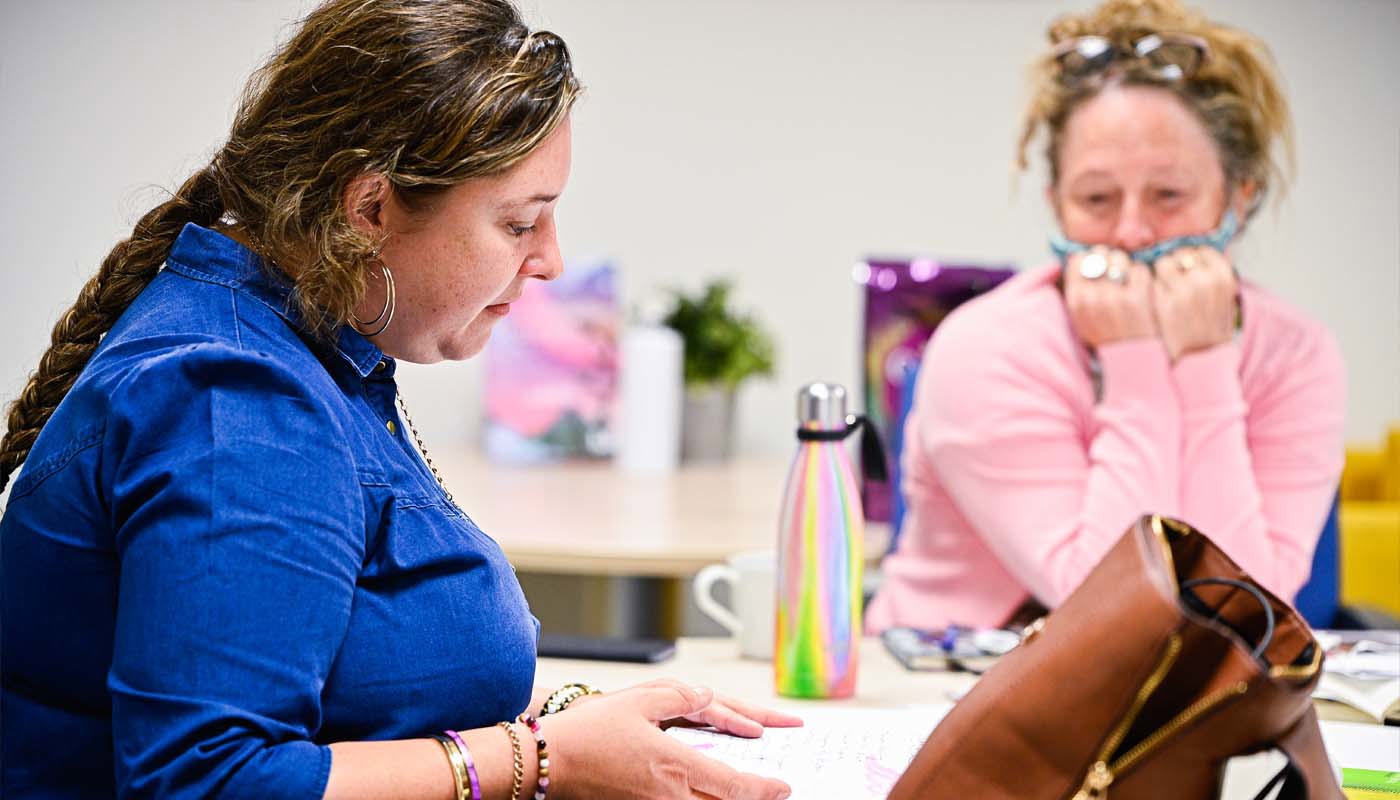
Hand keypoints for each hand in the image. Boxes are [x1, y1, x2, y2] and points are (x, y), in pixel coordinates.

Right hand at [538, 679, 794, 799]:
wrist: (545, 764)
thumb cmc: (587, 733)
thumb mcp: (638, 701)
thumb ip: (680, 697)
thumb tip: (707, 697)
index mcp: (675, 765)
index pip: (735, 786)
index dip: (765, 789)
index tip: (782, 785)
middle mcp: (670, 795)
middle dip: (755, 799)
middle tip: (774, 791)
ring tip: (745, 793)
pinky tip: (708, 796)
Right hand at [1063, 248, 1156, 348]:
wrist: (1133, 363)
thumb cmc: (1108, 338)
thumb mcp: (1082, 319)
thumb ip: (1078, 291)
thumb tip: (1079, 258)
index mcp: (1075, 301)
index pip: (1078, 260)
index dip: (1091, 260)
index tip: (1100, 268)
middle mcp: (1092, 297)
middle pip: (1100, 255)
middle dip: (1109, 259)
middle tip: (1117, 272)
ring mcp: (1115, 297)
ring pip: (1120, 258)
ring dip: (1127, 265)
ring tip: (1130, 280)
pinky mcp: (1138, 298)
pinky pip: (1140, 269)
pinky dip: (1143, 276)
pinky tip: (1142, 289)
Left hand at [1151, 246, 1237, 361]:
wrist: (1202, 360)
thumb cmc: (1211, 329)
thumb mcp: (1224, 299)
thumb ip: (1213, 275)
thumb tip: (1196, 254)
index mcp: (1224, 277)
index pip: (1202, 251)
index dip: (1192, 261)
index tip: (1189, 274)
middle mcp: (1205, 279)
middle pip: (1181, 254)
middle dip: (1176, 267)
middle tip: (1177, 287)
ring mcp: (1183, 290)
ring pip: (1163, 264)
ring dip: (1161, 275)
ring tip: (1168, 295)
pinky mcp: (1163, 301)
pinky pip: (1150, 281)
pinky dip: (1151, 288)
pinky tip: (1159, 304)